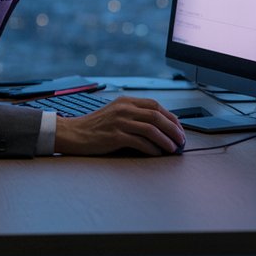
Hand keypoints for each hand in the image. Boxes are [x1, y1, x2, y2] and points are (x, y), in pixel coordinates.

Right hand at [53, 97, 185, 155]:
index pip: (156, 105)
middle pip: (157, 116)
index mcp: (126, 101)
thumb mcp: (115, 113)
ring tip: (173, 149)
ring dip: (166, 140)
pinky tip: (157, 153)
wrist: (73, 133)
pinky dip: (152, 148)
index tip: (179, 128)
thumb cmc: (95, 127)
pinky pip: (140, 142)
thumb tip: (158, 125)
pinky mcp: (115, 136)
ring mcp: (119, 122)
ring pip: (151, 129)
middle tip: (182, 140)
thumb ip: (133, 114)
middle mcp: (124, 109)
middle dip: (173, 129)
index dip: (171, 118)